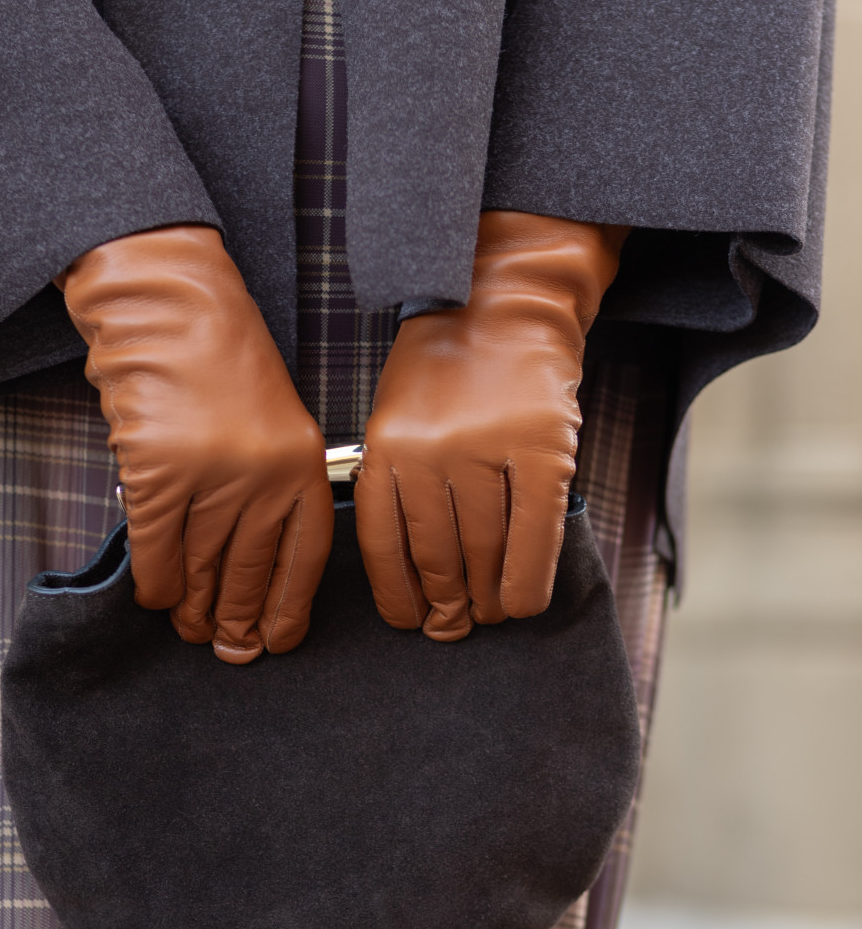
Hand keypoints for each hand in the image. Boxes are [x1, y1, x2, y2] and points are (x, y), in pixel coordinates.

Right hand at [59, 225, 332, 663]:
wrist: (170, 306)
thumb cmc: (218, 362)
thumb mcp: (272, 423)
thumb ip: (269, 488)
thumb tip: (243, 564)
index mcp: (302, 464)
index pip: (304, 558)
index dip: (287, 607)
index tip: (276, 641)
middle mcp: (264, 477)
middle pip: (250, 571)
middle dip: (237, 619)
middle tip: (227, 649)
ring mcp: (211, 477)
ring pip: (202, 567)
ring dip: (195, 607)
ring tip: (190, 628)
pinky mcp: (158, 472)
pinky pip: (156, 548)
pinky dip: (154, 579)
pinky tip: (156, 597)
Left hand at [354, 210, 626, 640]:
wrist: (503, 303)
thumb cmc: (446, 370)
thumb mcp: (396, 420)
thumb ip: (398, 486)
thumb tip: (419, 580)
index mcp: (384, 448)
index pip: (386, 545)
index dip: (399, 595)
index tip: (411, 622)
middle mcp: (428, 452)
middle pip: (438, 556)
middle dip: (449, 604)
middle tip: (457, 625)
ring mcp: (486, 450)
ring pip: (485, 552)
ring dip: (488, 598)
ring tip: (491, 614)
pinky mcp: (542, 450)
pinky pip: (535, 535)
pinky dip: (530, 580)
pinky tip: (524, 604)